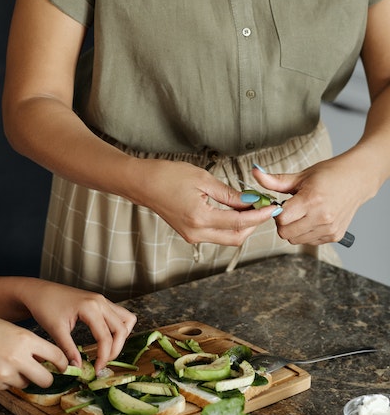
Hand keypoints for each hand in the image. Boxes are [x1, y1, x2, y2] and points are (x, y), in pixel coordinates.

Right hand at [0, 311, 68, 390]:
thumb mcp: (11, 329)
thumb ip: (29, 344)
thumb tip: (45, 360)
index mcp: (25, 339)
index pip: (56, 356)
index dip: (62, 363)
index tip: (62, 366)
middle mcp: (17, 358)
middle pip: (46, 380)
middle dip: (46, 378)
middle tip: (42, 374)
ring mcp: (5, 373)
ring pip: (26, 385)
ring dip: (23, 378)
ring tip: (8, 363)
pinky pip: (8, 387)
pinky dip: (6, 380)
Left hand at [19, 281, 136, 373]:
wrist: (39, 291)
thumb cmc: (45, 306)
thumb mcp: (55, 330)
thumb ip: (69, 349)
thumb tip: (79, 367)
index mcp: (90, 307)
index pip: (106, 337)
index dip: (104, 357)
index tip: (96, 370)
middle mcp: (100, 301)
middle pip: (121, 329)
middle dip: (116, 349)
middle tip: (102, 363)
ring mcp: (102, 300)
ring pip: (126, 319)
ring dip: (121, 337)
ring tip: (108, 350)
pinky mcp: (100, 301)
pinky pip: (119, 314)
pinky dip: (118, 328)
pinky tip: (106, 338)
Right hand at [135, 158, 281, 247]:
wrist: (141, 183)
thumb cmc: (167, 176)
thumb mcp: (203, 179)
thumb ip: (229, 194)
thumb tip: (251, 201)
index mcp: (201, 218)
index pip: (240, 222)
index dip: (260, 215)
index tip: (273, 206)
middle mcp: (197, 232)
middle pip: (236, 237)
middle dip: (254, 224)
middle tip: (265, 208)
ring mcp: (192, 236)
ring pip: (227, 238)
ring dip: (243, 225)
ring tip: (253, 207)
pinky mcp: (189, 233)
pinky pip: (216, 234)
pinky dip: (230, 225)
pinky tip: (236, 211)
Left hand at [248, 160, 364, 245]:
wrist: (356, 179)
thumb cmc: (328, 175)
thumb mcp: (301, 176)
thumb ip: (275, 180)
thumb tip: (254, 172)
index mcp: (311, 200)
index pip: (281, 219)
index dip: (276, 212)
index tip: (281, 204)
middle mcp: (322, 217)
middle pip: (285, 233)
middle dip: (282, 222)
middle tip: (290, 209)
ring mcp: (329, 229)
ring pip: (296, 240)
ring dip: (293, 229)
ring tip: (302, 213)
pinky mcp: (335, 236)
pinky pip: (309, 241)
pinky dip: (306, 233)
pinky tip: (312, 219)